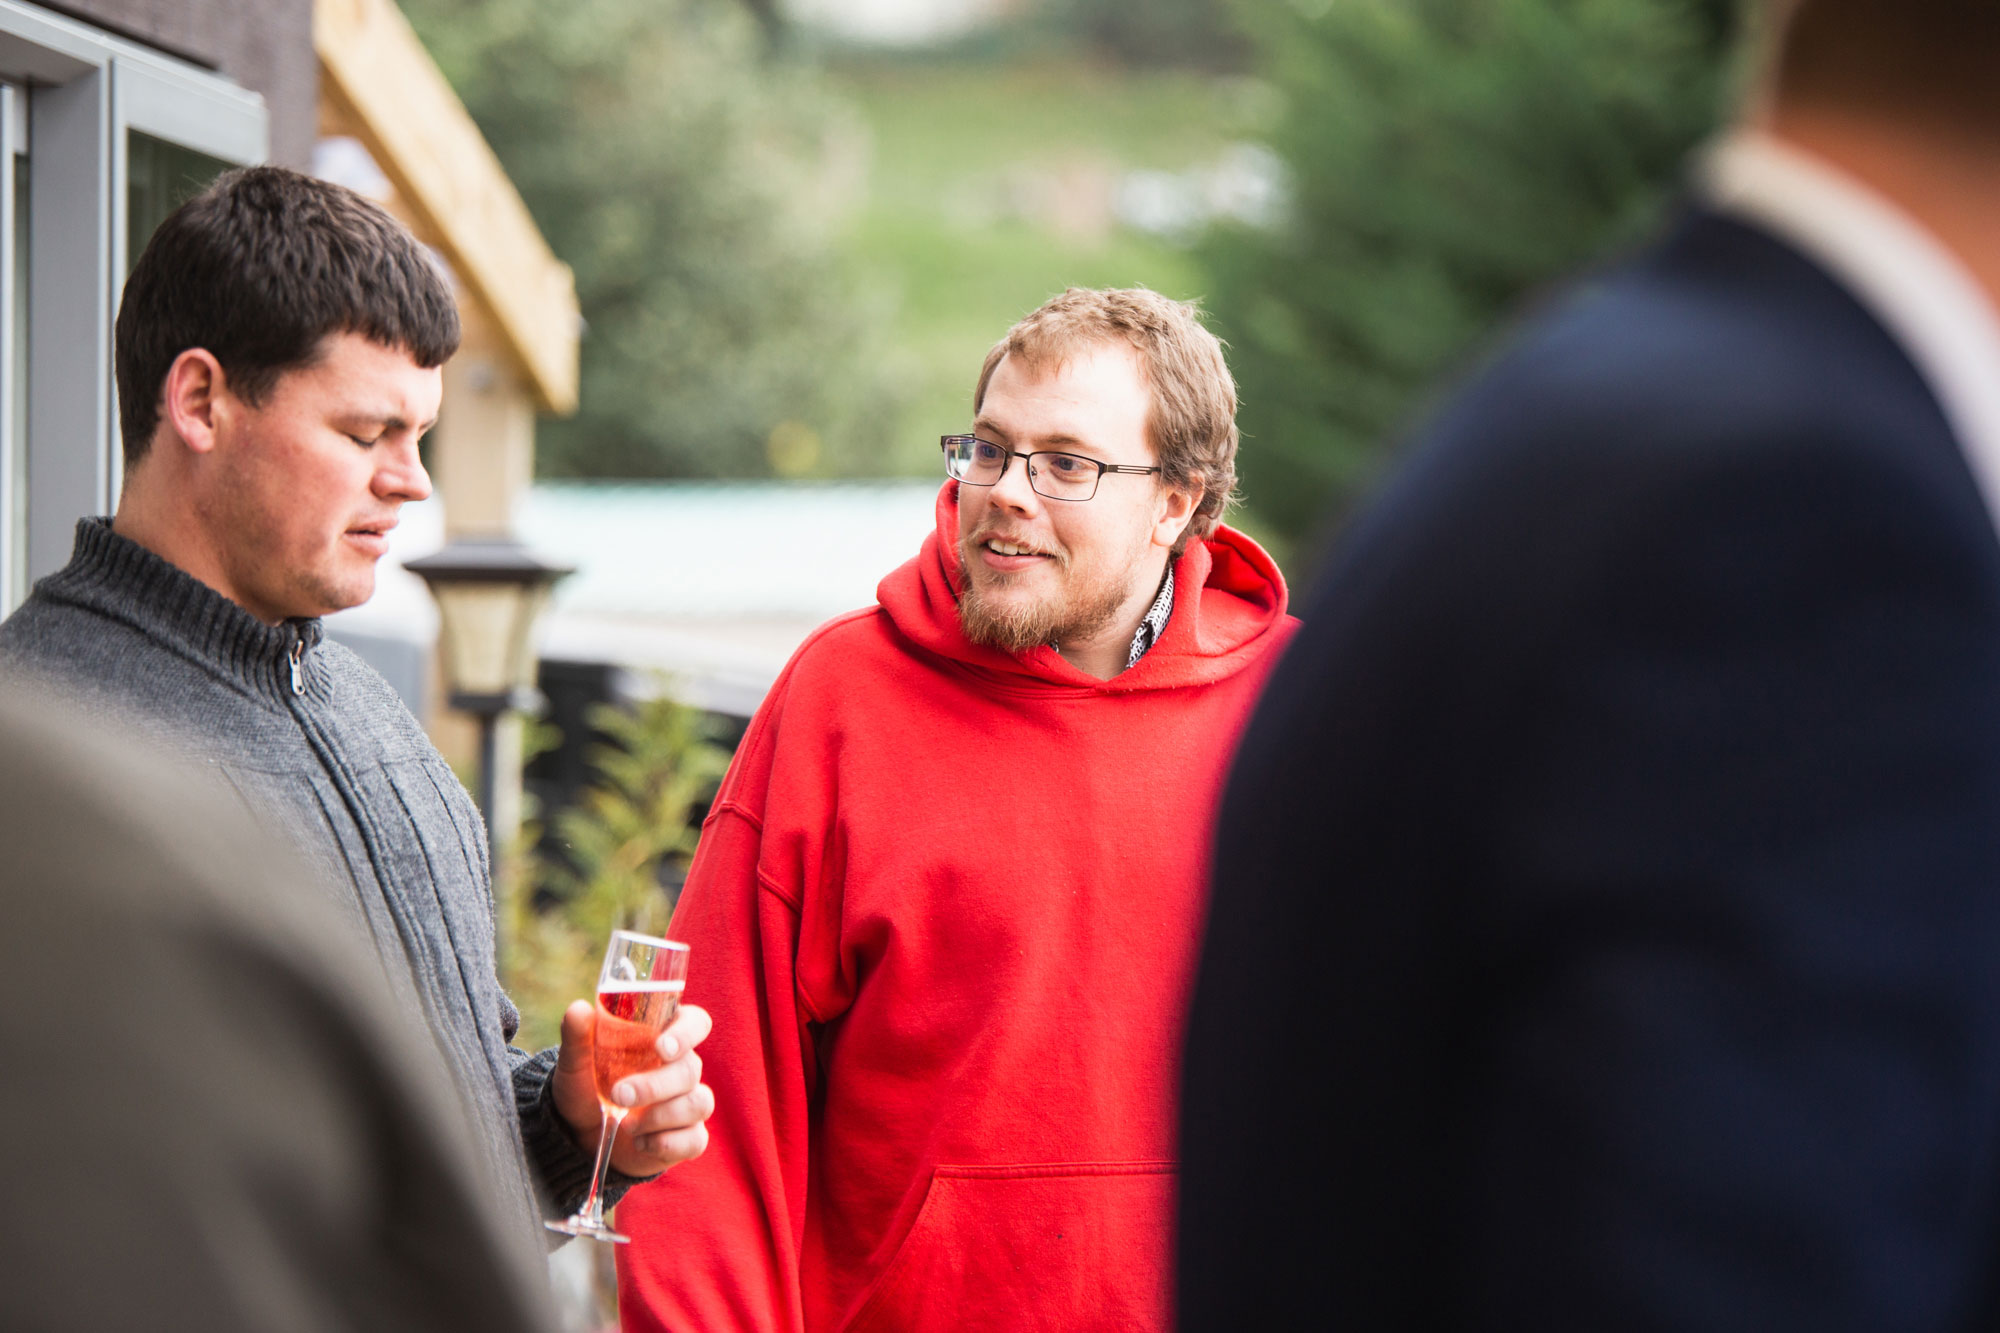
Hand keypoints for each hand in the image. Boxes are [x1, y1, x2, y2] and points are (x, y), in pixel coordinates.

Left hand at [552, 1000, 714, 1177]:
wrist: (580, 1135)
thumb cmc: (586, 1089)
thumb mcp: (575, 1064)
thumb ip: (578, 1037)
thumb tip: (579, 1010)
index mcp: (663, 1037)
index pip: (695, 1023)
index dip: (687, 1032)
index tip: (661, 1047)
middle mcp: (682, 1067)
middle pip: (691, 1068)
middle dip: (655, 1085)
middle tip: (620, 1095)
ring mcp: (688, 1102)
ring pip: (698, 1103)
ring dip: (661, 1116)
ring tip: (626, 1124)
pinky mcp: (687, 1136)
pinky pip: (695, 1140)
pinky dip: (667, 1143)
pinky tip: (640, 1143)